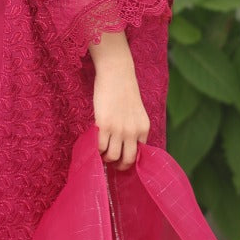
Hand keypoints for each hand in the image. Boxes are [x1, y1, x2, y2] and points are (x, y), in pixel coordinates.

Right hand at [90, 31, 149, 169]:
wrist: (117, 74)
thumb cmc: (125, 91)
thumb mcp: (136, 113)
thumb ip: (134, 128)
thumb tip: (126, 145)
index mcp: (143, 129)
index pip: (139, 154)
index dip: (129, 160)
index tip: (121, 160)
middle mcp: (133, 132)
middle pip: (127, 160)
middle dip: (119, 165)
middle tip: (111, 162)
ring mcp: (118, 130)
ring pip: (112, 156)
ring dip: (106, 158)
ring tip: (101, 152)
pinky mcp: (104, 125)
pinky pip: (100, 147)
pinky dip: (97, 150)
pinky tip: (95, 143)